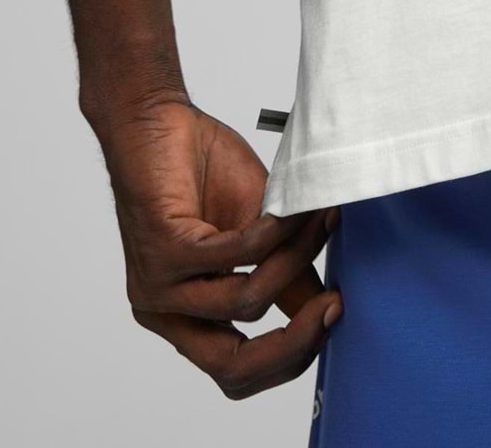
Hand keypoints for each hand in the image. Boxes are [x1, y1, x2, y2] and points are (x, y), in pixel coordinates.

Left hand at [91, 94, 342, 398]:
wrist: (156, 119)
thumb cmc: (202, 170)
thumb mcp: (256, 233)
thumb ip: (284, 276)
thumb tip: (330, 311)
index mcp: (185, 317)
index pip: (237, 371)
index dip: (292, 354)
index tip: (334, 315)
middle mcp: (164, 312)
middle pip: (234, 367)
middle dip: (295, 341)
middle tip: (335, 306)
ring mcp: (158, 286)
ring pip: (246, 302)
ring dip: (296, 259)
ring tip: (317, 221)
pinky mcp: (161, 249)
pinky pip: (236, 256)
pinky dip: (276, 233)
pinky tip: (293, 210)